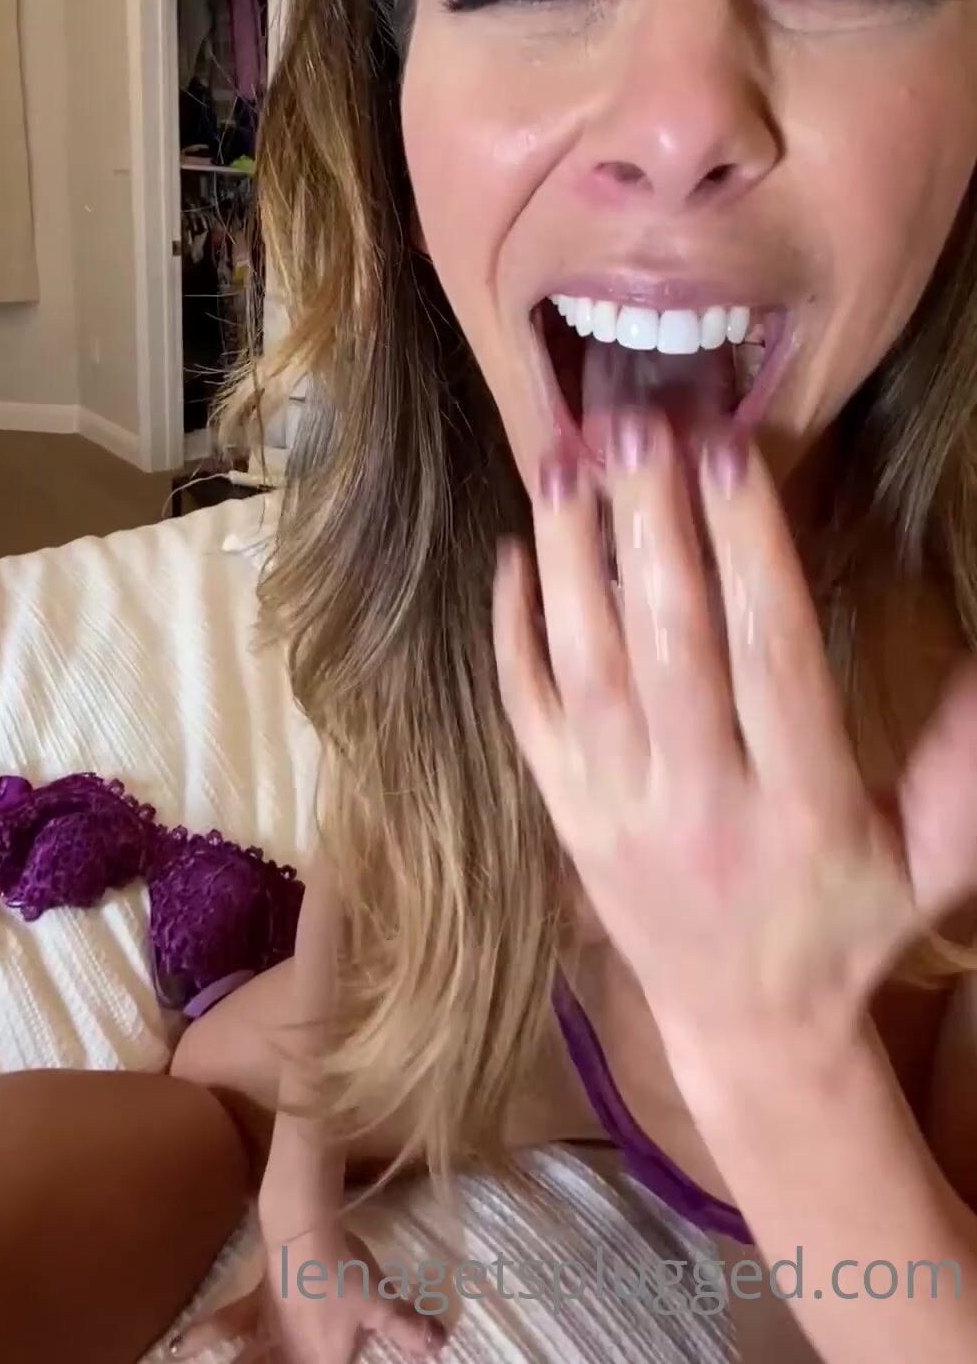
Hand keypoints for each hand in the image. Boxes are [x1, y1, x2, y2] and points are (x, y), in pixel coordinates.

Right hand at [170, 1222, 443, 1362]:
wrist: (304, 1233)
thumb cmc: (344, 1272)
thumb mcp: (381, 1303)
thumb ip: (408, 1328)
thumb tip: (439, 1346)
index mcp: (321, 1361)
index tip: (332, 1363)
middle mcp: (288, 1354)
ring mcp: (268, 1331)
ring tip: (195, 1363)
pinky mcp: (254, 1303)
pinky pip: (225, 1325)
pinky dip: (201, 1335)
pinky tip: (177, 1344)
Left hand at [493, 409, 976, 1074]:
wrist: (744, 1026)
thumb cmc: (848, 923)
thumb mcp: (931, 859)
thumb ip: (962, 766)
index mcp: (804, 807)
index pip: (770, 657)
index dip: (747, 548)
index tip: (730, 450)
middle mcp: (701, 806)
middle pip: (665, 648)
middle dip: (649, 526)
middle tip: (636, 420)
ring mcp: (616, 810)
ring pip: (582, 668)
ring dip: (570, 559)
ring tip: (566, 459)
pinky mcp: (562, 814)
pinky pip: (527, 713)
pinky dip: (514, 631)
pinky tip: (517, 553)